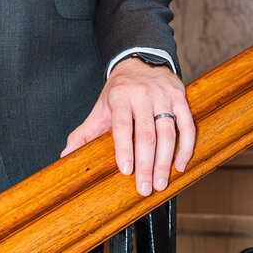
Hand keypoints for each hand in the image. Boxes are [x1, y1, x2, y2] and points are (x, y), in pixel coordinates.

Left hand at [61, 58, 195, 197]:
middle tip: (145, 189)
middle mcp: (143, 94)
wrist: (139, 63)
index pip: (122, 125)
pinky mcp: (180, 97)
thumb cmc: (118, 93)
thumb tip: (65, 156)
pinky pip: (187, 125)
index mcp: (120, 96)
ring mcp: (164, 95)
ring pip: (168, 132)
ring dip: (165, 161)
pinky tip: (180, 165)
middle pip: (147, 134)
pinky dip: (185, 147)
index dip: (124, 148)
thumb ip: (84, 133)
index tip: (126, 171)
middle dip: (146, 164)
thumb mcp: (99, 109)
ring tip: (160, 183)